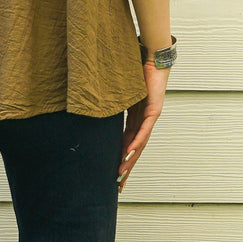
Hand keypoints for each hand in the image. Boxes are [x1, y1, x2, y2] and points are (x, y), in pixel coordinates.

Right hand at [117, 61, 167, 192]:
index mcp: (134, 118)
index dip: (120, 158)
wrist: (152, 57)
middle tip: (118, 185)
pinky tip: (128, 153)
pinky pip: (143, 130)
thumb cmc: (135, 70)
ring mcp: (149, 117)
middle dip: (125, 167)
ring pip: (139, 144)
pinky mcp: (154, 110)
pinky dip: (136, 142)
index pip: (126, 143)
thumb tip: (88, 101)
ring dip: (129, 159)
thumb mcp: (117, 90)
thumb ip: (108, 99)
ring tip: (121, 173)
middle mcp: (143, 121)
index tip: (114, 173)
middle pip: (134, 149)